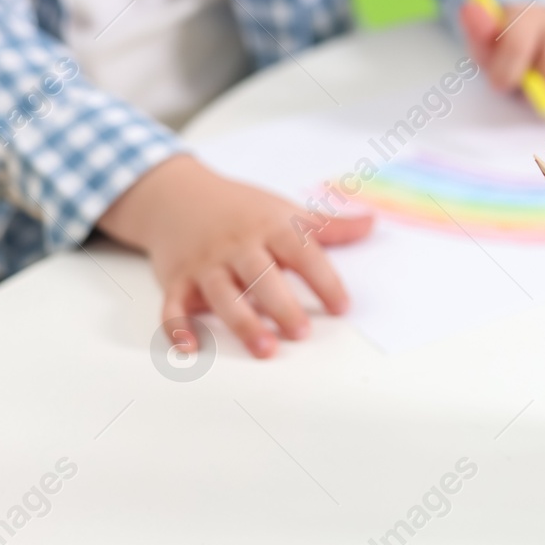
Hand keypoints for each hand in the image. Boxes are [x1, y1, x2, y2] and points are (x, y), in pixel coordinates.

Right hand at [97, 156, 373, 357]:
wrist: (179, 196)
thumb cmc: (242, 209)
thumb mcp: (286, 210)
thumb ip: (329, 226)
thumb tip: (372, 224)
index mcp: (270, 227)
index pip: (302, 252)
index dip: (324, 280)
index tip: (343, 307)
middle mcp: (238, 246)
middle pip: (262, 276)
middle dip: (282, 306)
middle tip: (303, 334)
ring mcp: (205, 263)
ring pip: (222, 294)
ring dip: (243, 322)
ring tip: (266, 349)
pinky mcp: (176, 279)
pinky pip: (173, 305)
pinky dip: (179, 327)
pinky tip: (192, 347)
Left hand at [460, 2, 544, 111]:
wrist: (540, 42)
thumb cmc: (508, 49)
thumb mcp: (488, 43)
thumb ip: (479, 33)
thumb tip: (470, 9)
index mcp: (528, 16)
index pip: (520, 43)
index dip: (508, 71)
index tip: (501, 84)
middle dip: (538, 88)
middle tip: (526, 91)